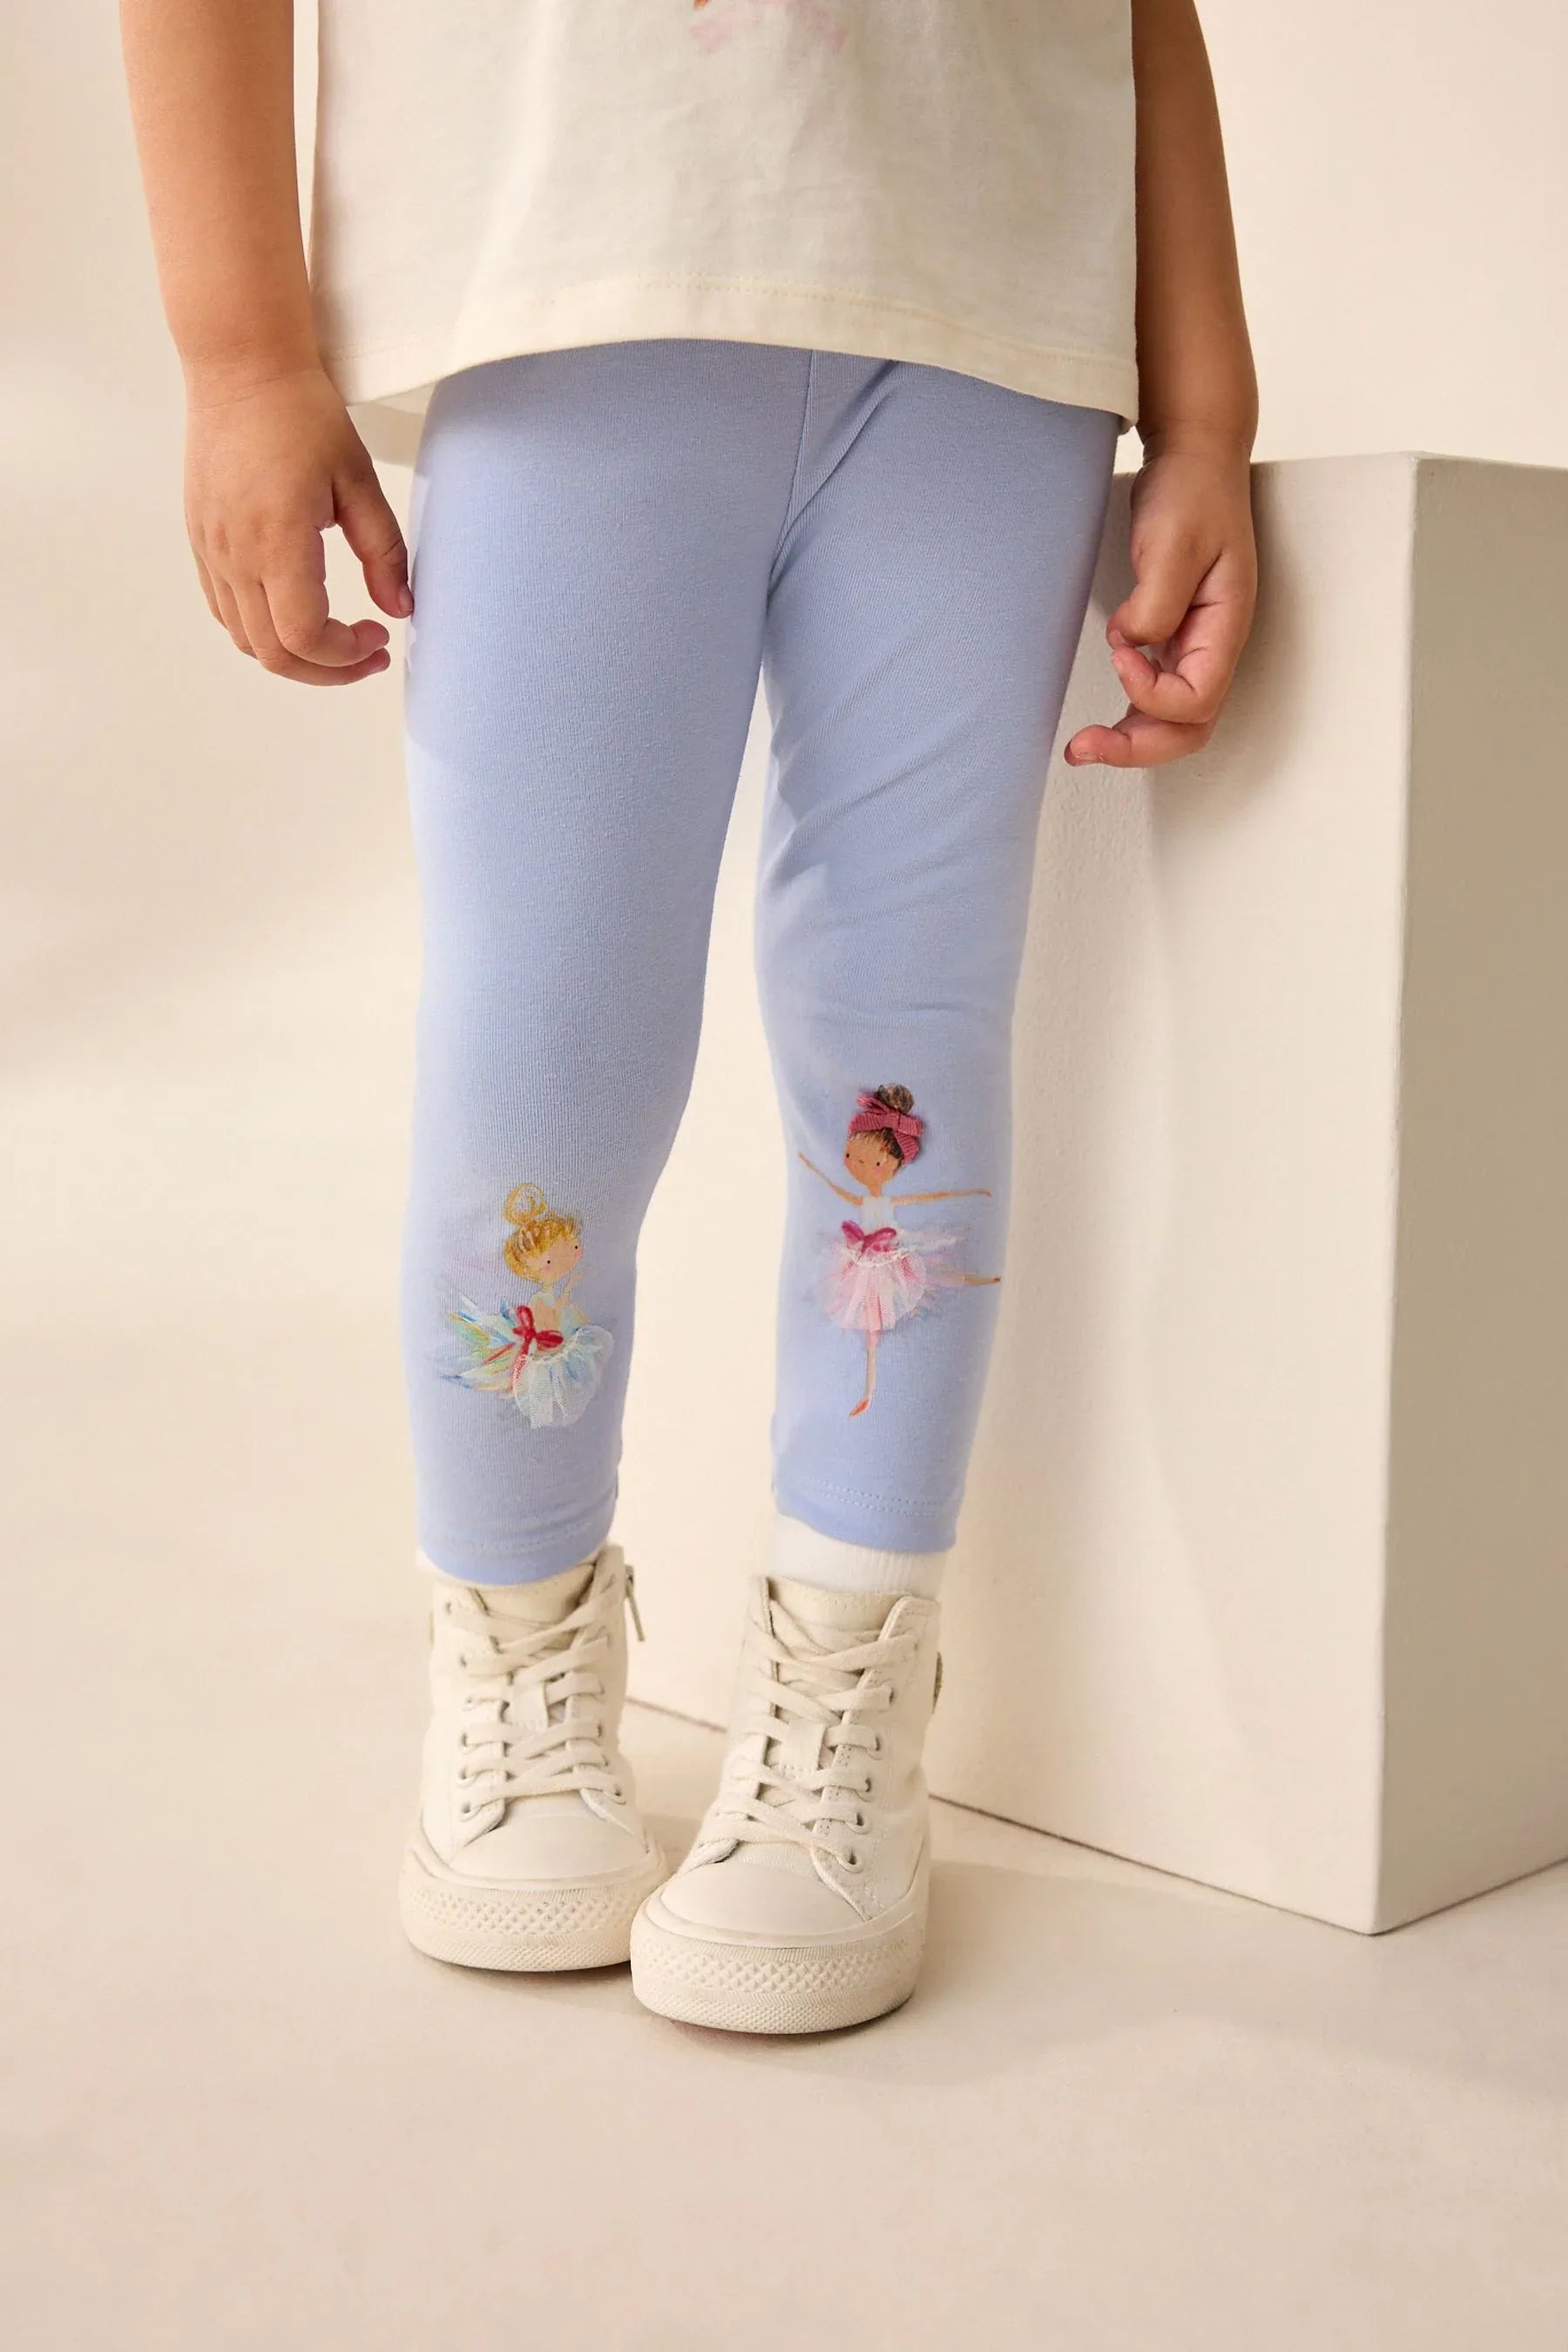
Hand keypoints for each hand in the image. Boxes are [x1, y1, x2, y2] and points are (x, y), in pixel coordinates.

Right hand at [183, 362, 410, 684]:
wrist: (240, 369)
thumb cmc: (302, 414)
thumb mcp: (358, 480)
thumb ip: (384, 551)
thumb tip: (400, 609)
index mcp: (277, 540)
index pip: (303, 638)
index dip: (345, 656)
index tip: (380, 637)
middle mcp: (234, 553)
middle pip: (273, 654)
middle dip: (327, 670)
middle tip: (368, 653)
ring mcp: (210, 549)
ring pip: (245, 640)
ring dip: (294, 655)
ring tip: (336, 638)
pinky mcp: (200, 541)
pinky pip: (225, 610)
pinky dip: (262, 629)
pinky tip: (297, 611)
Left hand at [1065, 437, 1255, 767]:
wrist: (1193, 459)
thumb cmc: (1192, 493)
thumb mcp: (1174, 542)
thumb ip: (1156, 601)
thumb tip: (1132, 642)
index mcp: (1226, 627)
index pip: (1196, 698)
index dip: (1152, 693)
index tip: (1119, 651)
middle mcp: (1214, 646)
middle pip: (1188, 728)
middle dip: (1138, 747)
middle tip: (1083, 748)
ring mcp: (1194, 646)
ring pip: (1172, 721)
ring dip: (1130, 741)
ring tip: (1082, 748)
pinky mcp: (1172, 638)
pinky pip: (1156, 695)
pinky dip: (1128, 713)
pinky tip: (1096, 717)